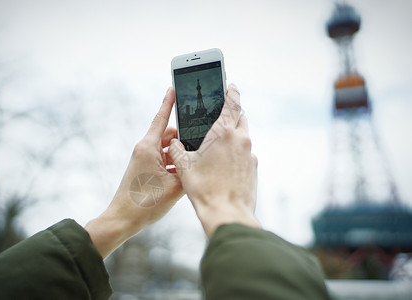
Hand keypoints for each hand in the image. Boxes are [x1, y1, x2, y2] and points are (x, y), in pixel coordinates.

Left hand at [86, 88, 183, 257]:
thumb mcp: (175, 187)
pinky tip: (186, 172)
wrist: (122, 220)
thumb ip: (188, 170)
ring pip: (167, 149)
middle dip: (184, 137)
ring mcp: (144, 160)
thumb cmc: (144, 204)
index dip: (169, 102)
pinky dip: (174, 162)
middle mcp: (144, 150)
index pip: (161, 118)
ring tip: (196, 159)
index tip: (174, 87)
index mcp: (148, 148)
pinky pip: (163, 159)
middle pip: (168, 135)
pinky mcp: (144, 170)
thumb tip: (199, 161)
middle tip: (202, 139)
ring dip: (179, 152)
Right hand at [168, 84, 259, 237]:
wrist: (226, 213)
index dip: (231, 92)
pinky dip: (237, 153)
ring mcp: (250, 155)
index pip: (232, 103)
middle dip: (232, 114)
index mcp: (224, 133)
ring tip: (218, 145)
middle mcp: (241, 140)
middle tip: (219, 118)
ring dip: (234, 135)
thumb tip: (173, 143)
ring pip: (244, 137)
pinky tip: (225, 165)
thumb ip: (177, 149)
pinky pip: (245, 154)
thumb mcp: (183, 165)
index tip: (230, 85)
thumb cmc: (204, 188)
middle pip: (240, 118)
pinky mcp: (253, 168)